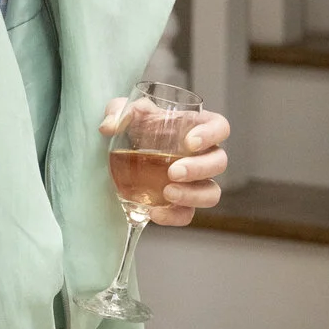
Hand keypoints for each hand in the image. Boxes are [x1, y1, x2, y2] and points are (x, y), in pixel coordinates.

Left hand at [99, 99, 229, 225]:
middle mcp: (201, 156)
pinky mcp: (181, 204)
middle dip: (199, 169)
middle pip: (219, 162)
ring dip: (192, 195)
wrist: (120, 157)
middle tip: (173, 172)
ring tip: (166, 193)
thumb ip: (118, 112)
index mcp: (194, 127)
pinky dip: (174, 217)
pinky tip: (154, 212)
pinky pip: (187, 215)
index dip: (212, 134)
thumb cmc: (133, 128)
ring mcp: (194, 182)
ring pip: (211, 193)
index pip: (219, 127)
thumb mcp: (123, 114)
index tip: (190, 142)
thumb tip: (109, 126)